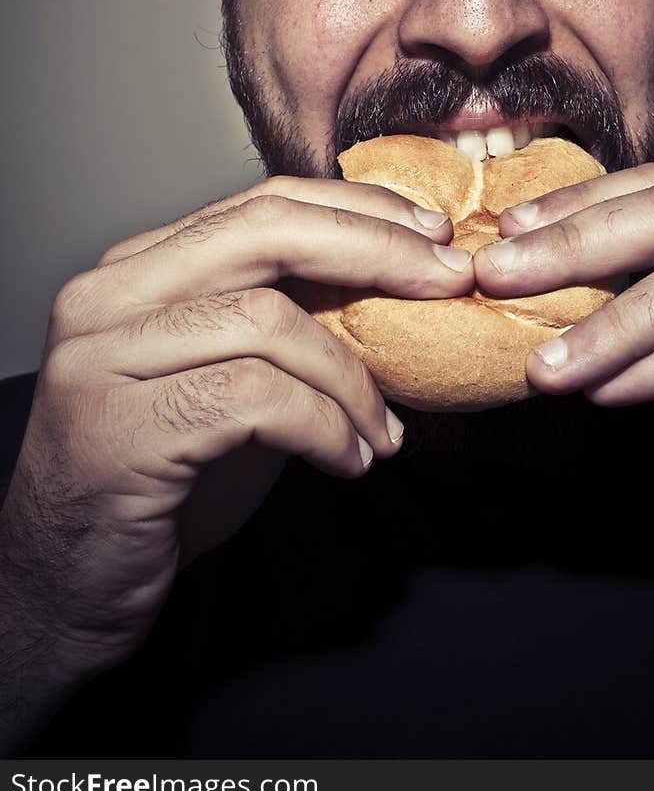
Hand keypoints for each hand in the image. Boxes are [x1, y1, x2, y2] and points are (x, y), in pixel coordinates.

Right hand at [0, 175, 473, 741]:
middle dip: (376, 251)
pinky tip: (349, 461)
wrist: (66, 586)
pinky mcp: (119, 428)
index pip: (260, 204)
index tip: (434, 232)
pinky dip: (326, 428)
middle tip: (450, 281)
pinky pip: (259, 399)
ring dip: (354, 378)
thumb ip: (286, 323)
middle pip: (265, 232)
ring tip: (386, 432)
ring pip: (269, 320)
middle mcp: (107, 296)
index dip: (357, 209)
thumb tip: (402, 283)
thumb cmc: (160, 480)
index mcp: (135, 269)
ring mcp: (104, 359)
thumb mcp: (229, 377)